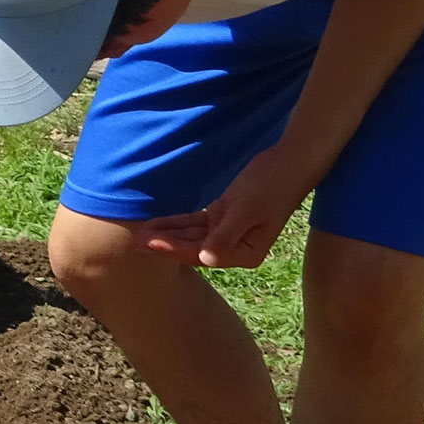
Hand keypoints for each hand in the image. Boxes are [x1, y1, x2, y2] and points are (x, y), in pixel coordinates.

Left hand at [137, 145, 318, 268]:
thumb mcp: (247, 210)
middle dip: (165, 244)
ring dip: (168, 234)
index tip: (149, 242)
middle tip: (134, 241)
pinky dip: (178, 223)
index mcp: (245, 253)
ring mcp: (227, 232)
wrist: (288, 163)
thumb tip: (207, 260)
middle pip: (194, 248)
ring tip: (140, 233)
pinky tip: (158, 223)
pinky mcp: (223, 216)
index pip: (201, 254)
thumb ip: (226, 235)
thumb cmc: (271, 186)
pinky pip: (196, 223)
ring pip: (192, 235)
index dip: (173, 248)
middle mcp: (235, 248)